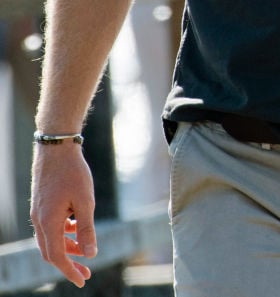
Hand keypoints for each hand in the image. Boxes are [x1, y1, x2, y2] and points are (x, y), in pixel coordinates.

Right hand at [30, 143, 96, 287]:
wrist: (56, 148)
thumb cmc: (73, 173)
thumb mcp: (85, 201)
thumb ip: (86, 229)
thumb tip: (90, 254)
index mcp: (49, 223)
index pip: (57, 257)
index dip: (70, 271)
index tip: (83, 280)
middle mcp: (40, 221)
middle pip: (51, 252)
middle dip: (69, 263)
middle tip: (86, 272)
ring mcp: (39, 212)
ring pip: (51, 239)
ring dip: (67, 247)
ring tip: (85, 251)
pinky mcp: (42, 204)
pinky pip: (50, 227)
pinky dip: (63, 233)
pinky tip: (76, 228)